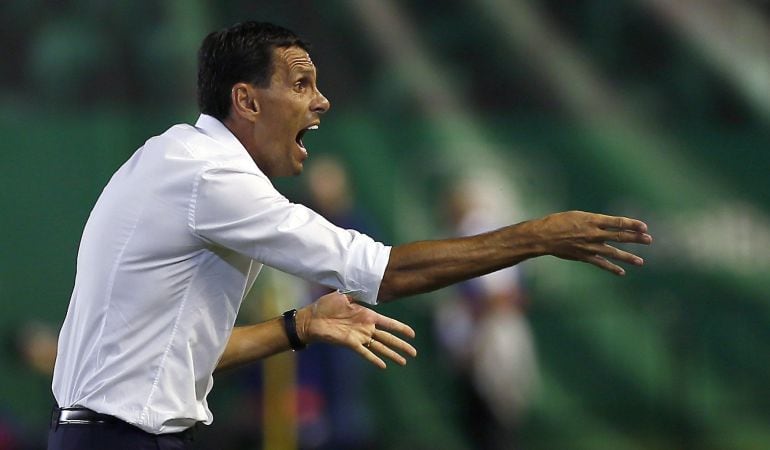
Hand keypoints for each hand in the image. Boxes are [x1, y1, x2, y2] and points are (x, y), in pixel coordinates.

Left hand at [297, 291, 416, 368]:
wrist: (311, 319)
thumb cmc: (326, 306)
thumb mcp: (343, 296)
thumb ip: (357, 294)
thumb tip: (369, 287)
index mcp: (367, 315)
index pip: (388, 323)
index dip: (401, 328)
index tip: (413, 334)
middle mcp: (366, 327)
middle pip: (388, 337)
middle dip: (402, 345)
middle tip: (414, 352)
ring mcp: (359, 336)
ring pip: (380, 347)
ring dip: (392, 354)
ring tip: (404, 362)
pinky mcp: (351, 343)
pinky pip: (365, 353)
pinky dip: (374, 359)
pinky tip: (384, 366)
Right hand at [526, 211, 652, 274]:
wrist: (543, 236)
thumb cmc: (558, 222)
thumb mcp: (578, 215)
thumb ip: (594, 221)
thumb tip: (607, 226)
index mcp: (592, 220)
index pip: (618, 222)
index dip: (632, 224)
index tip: (644, 226)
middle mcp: (594, 233)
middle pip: (620, 236)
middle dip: (636, 238)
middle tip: (649, 240)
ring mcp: (590, 246)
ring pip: (613, 252)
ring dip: (628, 257)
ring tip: (641, 262)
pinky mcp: (584, 256)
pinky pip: (601, 264)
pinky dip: (612, 268)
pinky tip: (621, 272)